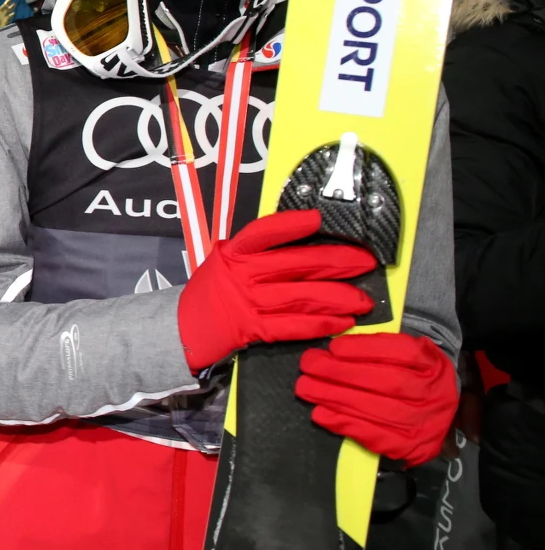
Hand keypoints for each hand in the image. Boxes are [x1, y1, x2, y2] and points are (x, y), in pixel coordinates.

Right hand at [176, 210, 375, 371]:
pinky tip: (343, 323)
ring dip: (338, 297)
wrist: (182, 328)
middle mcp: (242, 274)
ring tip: (364, 299)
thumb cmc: (210, 292)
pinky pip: (294, 326)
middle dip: (336, 262)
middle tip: (366, 262)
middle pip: (296, 264)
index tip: (317, 219)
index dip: (291, 225)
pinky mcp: (253, 329)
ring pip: (302, 295)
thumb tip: (299, 240)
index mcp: (234, 252)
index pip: (264, 232)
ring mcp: (248, 302)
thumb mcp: (224, 261)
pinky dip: (321, 324)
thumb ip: (255, 252)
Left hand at [296, 332, 457, 466]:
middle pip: (385, 382)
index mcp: (432, 364)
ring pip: (376, 409)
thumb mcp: (408, 353)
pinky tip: (320, 414)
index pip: (400, 353)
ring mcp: (422, 423)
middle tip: (308, 365)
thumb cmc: (413, 375)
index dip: (364, 350)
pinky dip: (344, 424)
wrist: (440, 415)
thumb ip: (381, 346)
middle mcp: (431, 394)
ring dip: (335, 398)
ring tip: (306, 388)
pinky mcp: (409, 447)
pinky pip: (374, 436)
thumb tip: (338, 346)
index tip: (333, 348)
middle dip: (341, 373)